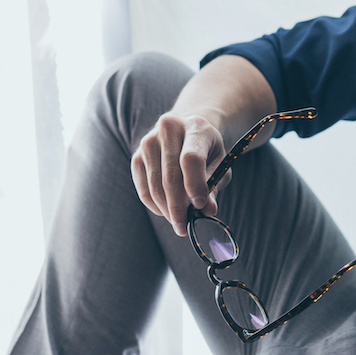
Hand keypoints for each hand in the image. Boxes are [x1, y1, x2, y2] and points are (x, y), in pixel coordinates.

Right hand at [131, 112, 230, 235]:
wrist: (186, 129)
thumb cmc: (207, 149)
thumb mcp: (219, 162)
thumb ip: (214, 185)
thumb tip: (208, 211)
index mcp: (195, 127)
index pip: (191, 159)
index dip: (195, 186)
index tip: (200, 206)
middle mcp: (168, 129)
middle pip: (170, 177)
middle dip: (179, 208)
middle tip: (185, 227)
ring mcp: (149, 142)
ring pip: (155, 187)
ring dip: (167, 211)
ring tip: (179, 221)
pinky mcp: (137, 156)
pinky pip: (144, 189)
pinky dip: (155, 206)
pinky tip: (167, 210)